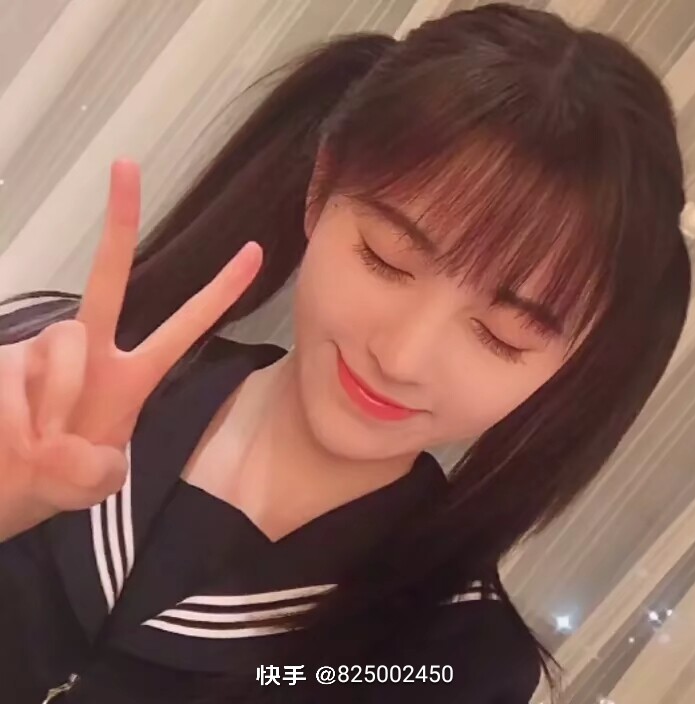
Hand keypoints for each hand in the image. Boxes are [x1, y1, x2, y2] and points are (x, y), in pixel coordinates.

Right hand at [0, 159, 262, 532]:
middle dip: (121, 223)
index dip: (218, 294)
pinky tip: (11, 435)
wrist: (2, 488)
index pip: (180, 328)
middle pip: (109, 280)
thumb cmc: (56, 477)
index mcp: (129, 377)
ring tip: (36, 444)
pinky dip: (14, 416)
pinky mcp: (3, 355)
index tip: (254, 253)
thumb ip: (94, 470)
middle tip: (128, 164)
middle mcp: (88, 350)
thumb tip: (62, 445)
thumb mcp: (93, 483)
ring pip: (61, 348)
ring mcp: (41, 347)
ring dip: (52, 405)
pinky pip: (15, 378)